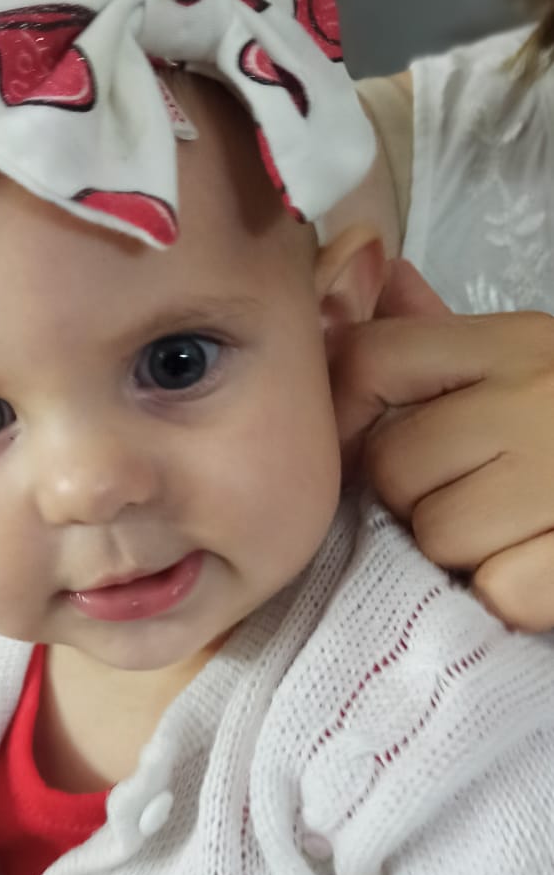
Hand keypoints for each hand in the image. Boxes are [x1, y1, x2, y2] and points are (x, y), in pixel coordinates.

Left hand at [332, 259, 553, 631]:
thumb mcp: (535, 362)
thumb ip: (448, 338)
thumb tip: (378, 278)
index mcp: (517, 344)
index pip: (373, 360)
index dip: (341, 412)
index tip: (358, 445)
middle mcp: (536, 398)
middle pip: (393, 465)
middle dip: (421, 497)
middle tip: (481, 497)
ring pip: (438, 536)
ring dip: (471, 553)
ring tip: (525, 530)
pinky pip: (499, 592)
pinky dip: (521, 596)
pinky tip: (552, 564)